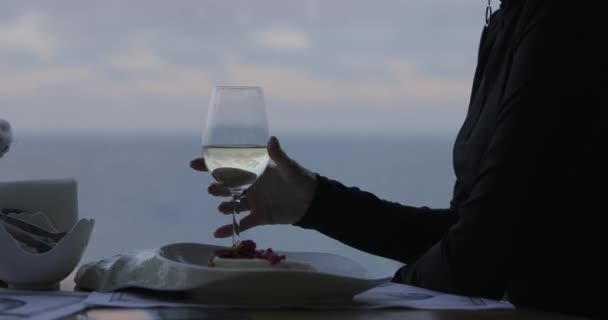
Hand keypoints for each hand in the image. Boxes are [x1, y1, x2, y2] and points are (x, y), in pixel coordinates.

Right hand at [190, 136, 317, 237]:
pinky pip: (241, 223)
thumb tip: (272, 139)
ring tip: (223, 207)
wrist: (312, 201)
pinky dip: (230, 229)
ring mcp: (253, 202)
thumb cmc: (300, 179)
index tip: (194, 163)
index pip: (228, 166)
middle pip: (227, 186)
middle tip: (214, 189)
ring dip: (225, 206)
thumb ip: (279, 156)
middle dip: (218, 187)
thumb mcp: (289, 167)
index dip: (210, 165)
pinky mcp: (259, 217)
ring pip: (232, 204)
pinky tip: (218, 234)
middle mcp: (250, 186)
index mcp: (254, 171)